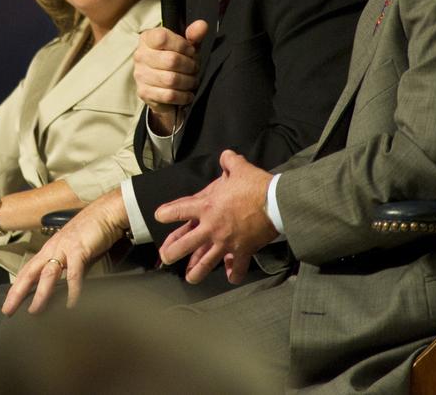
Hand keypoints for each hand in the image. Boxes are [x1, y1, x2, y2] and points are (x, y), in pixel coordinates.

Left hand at [2, 188, 127, 314]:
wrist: (106, 211)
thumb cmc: (92, 229)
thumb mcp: (74, 249)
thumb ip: (68, 266)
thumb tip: (65, 285)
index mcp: (50, 248)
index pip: (28, 270)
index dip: (17, 286)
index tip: (9, 302)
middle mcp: (53, 248)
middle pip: (29, 273)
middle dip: (17, 293)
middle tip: (8, 310)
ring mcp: (64, 248)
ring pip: (47, 275)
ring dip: (40, 294)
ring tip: (35, 311)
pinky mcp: (79, 250)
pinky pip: (74, 273)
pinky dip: (72, 290)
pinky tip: (71, 303)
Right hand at [133, 21, 207, 132]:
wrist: (162, 85)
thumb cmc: (175, 60)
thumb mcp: (186, 46)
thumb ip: (194, 35)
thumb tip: (202, 25)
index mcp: (148, 38)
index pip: (163, 38)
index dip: (182, 45)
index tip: (190, 51)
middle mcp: (140, 55)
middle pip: (171, 60)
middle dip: (189, 66)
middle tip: (194, 68)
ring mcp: (140, 75)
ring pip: (171, 80)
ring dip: (188, 82)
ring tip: (192, 81)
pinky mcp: (144, 92)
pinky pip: (169, 95)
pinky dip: (183, 96)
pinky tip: (187, 94)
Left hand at [154, 150, 275, 284]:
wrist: (276, 202)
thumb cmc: (255, 185)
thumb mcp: (239, 167)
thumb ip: (229, 161)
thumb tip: (226, 156)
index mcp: (206, 206)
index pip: (178, 210)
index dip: (166, 214)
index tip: (159, 216)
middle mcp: (212, 227)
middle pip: (186, 244)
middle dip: (172, 251)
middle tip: (165, 257)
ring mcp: (226, 242)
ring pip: (207, 262)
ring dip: (197, 271)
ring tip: (190, 278)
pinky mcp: (242, 251)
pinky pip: (238, 267)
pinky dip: (235, 273)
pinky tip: (231, 277)